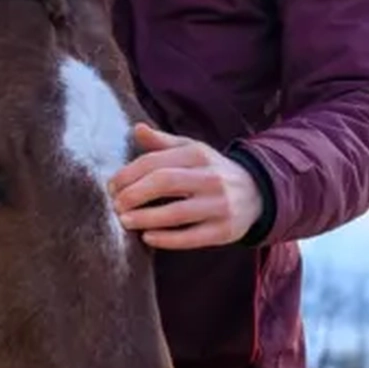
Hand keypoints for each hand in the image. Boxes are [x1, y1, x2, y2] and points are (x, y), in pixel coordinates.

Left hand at [108, 123, 263, 249]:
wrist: (257, 193)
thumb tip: (137, 129)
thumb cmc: (211, 171)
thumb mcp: (192, 151)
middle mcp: (211, 178)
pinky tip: (147, 237)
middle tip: (115, 205)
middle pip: (164, 183)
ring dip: (145, 218)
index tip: (111, 186)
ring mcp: (219, 205)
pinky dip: (166, 239)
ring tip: (124, 221)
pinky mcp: (224, 231)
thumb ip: (163, 143)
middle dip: (134, 194)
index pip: (155, 162)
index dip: (128, 174)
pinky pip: (191, 237)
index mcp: (198, 155)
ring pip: (176, 213)